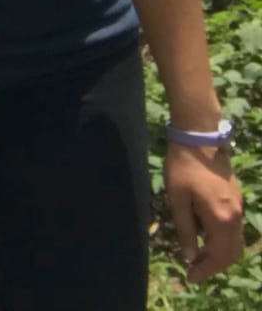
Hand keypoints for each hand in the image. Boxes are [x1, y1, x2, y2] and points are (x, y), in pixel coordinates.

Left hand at [166, 144, 245, 281]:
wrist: (200, 140)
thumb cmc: (183, 168)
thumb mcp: (178, 200)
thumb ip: (185, 230)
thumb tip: (189, 256)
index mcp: (221, 219)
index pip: (219, 256)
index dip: (205, 269)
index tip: (190, 277)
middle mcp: (236, 217)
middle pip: (231, 253)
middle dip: (213, 265)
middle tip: (192, 268)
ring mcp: (239, 209)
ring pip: (234, 242)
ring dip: (218, 253)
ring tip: (195, 255)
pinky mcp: (237, 201)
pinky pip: (233, 230)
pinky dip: (221, 240)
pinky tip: (203, 236)